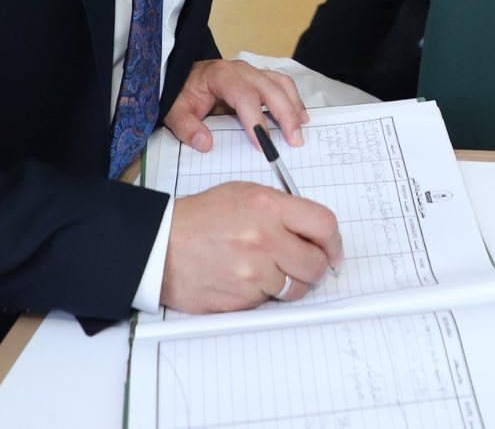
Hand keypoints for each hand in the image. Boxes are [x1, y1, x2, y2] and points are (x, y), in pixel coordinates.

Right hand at [160, 181, 342, 313]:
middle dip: (314, 265)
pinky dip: (262, 293)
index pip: (324, 225)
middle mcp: (265, 240)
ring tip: (264, 268)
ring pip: (295, 288)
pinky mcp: (242, 299)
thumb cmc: (200, 218)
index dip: (333, 241)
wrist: (161, 245)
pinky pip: (269, 301)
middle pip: (316, 263)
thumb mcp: (244, 193)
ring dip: (287, 282)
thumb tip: (313, 231)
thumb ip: (282, 209)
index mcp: (268, 207)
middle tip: (302, 262)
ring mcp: (253, 273)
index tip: (332, 250)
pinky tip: (243, 278)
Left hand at [163, 59, 308, 152]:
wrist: (182, 76)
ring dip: (294, 106)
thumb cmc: (182, 93)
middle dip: (286, 115)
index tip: (263, 145)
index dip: (257, 121)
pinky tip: (299, 116)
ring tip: (300, 130)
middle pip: (271, 89)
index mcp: (221, 75)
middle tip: (294, 141)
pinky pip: (282, 84)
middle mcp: (241, 70)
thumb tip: (205, 143)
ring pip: (281, 83)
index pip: (245, 97)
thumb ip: (187, 128)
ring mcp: (252, 71)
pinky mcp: (259, 76)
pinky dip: (293, 100)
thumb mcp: (175, 112)